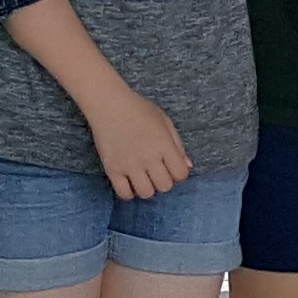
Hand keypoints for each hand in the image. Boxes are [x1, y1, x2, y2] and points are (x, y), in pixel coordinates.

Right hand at [87, 83, 191, 201]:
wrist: (109, 104)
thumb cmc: (139, 109)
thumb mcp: (165, 121)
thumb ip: (177, 144)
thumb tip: (187, 166)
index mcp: (164, 145)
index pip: (181, 174)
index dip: (179, 173)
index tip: (172, 168)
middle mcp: (149, 158)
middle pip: (164, 186)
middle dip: (164, 181)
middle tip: (157, 172)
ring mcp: (130, 165)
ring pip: (146, 193)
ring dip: (147, 188)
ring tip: (143, 178)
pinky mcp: (113, 169)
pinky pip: (124, 193)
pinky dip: (129, 192)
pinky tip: (129, 182)